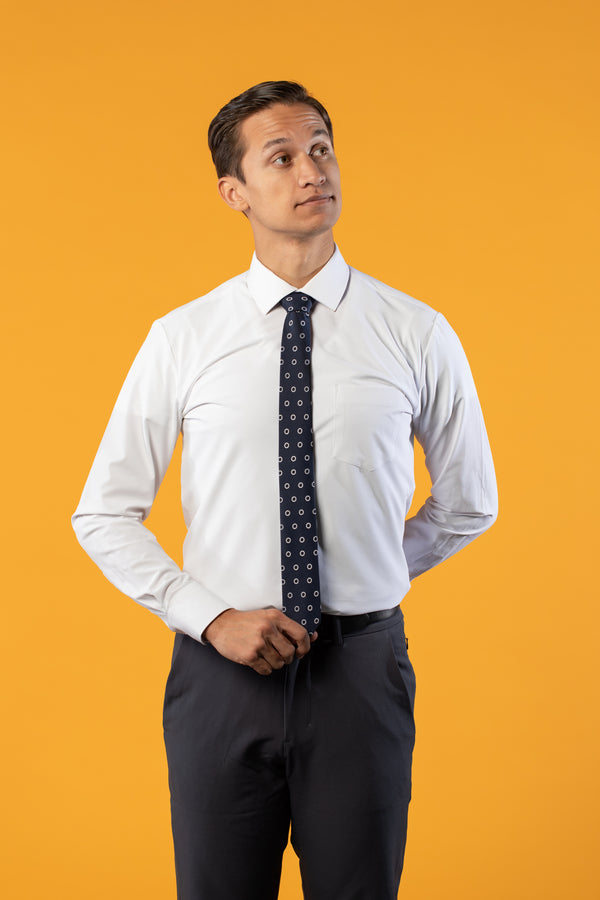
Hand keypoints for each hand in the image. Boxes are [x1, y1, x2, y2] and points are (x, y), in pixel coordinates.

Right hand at [203, 608, 317, 674]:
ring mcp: (258, 643)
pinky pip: (266, 670)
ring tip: (265, 655)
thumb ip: (287, 628)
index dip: (305, 646)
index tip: (301, 651)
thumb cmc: (246, 622)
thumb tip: (313, 637)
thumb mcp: (268, 617)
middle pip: (290, 653)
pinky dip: (264, 668)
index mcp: (275, 617)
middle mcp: (268, 629)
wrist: (221, 624)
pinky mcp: (250, 655)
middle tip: (278, 654)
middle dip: (286, 657)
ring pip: (279, 663)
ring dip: (274, 663)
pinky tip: (258, 660)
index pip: (301, 634)